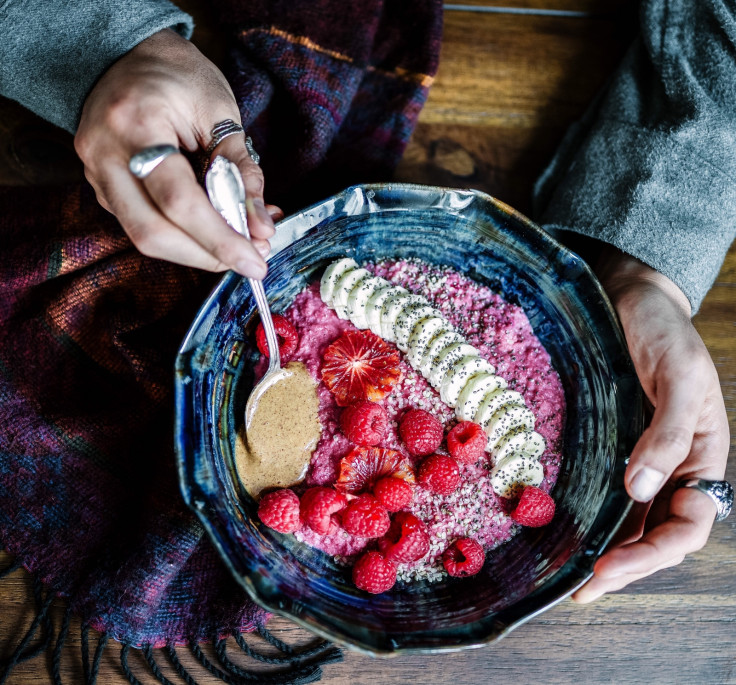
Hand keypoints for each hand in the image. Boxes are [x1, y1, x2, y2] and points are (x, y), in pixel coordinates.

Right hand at [74, 28, 280, 278]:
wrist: (126, 53)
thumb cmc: (179, 77)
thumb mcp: (221, 113)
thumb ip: (242, 172)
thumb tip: (261, 228)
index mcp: (136, 124)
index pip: (179, 202)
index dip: (220, 240)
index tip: (257, 263)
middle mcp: (105, 154)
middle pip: (153, 233)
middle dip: (207, 255)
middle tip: (251, 258)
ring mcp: (96, 174)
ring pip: (144, 237)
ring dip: (197, 251)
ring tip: (239, 243)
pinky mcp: (102, 188)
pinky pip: (142, 225)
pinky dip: (182, 235)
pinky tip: (213, 227)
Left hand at [573, 250, 729, 602]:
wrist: (635, 299)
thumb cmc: (666, 332)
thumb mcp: (680, 377)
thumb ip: (669, 433)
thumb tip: (641, 489)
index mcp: (703, 457)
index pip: (687, 524)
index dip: (651, 553)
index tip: (608, 567)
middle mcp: (673, 465)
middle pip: (657, 532)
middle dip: (626, 566)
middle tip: (584, 590)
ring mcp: (642, 457)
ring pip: (632, 520)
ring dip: (609, 552)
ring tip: (577, 581)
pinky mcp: (613, 443)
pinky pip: (608, 491)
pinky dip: (595, 518)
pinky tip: (573, 534)